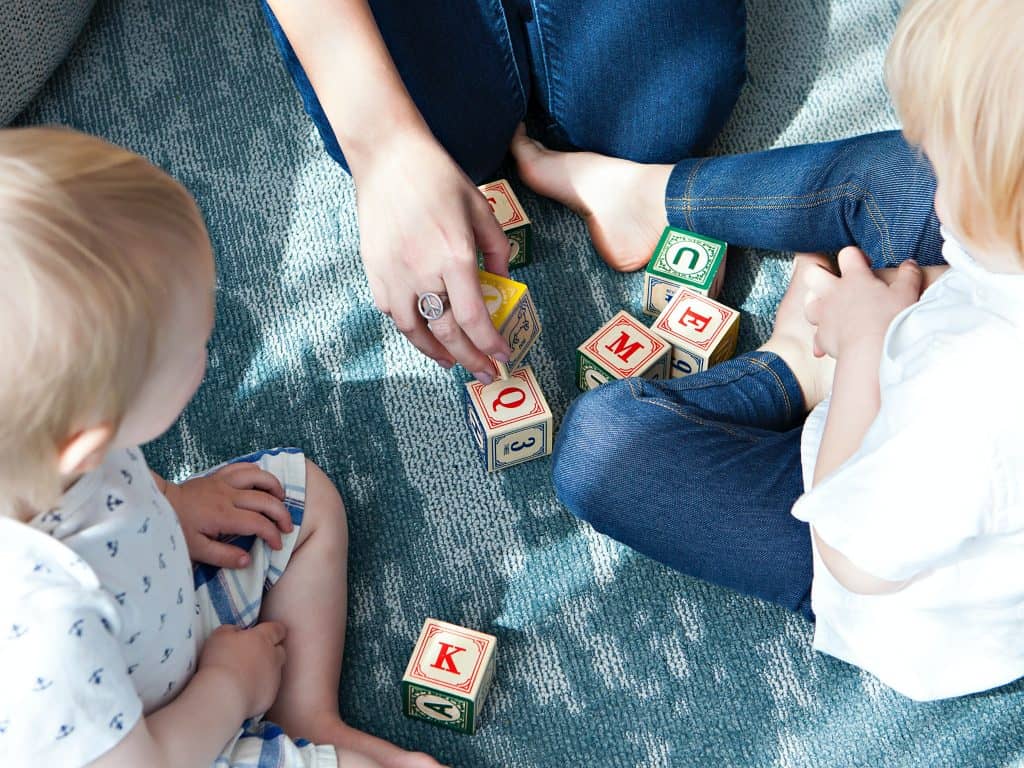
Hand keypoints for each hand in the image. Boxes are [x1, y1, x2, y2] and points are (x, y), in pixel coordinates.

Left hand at [163, 463, 292, 567]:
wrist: (158, 504)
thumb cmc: (176, 529)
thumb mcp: (196, 550)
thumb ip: (223, 556)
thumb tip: (248, 560)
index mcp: (223, 516)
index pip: (258, 523)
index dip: (273, 535)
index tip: (277, 545)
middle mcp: (228, 495)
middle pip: (265, 500)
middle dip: (282, 514)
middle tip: (287, 527)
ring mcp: (224, 482)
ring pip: (258, 476)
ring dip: (275, 487)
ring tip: (281, 500)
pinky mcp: (218, 475)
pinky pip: (243, 467)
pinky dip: (258, 472)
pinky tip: (263, 482)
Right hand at [198, 622, 286, 717]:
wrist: (224, 694)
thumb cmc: (220, 661)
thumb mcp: (220, 635)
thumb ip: (231, 630)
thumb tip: (236, 631)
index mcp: (263, 638)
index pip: (277, 629)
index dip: (274, 631)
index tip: (269, 632)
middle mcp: (273, 657)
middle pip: (280, 651)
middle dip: (272, 651)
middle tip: (257, 655)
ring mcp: (274, 677)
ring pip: (275, 671)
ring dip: (266, 671)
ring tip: (248, 676)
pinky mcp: (270, 696)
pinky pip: (268, 690)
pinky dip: (260, 689)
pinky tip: (245, 691)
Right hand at [352, 132, 512, 382]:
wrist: (388, 157)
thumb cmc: (439, 178)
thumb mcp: (481, 209)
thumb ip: (497, 251)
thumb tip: (502, 284)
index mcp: (454, 256)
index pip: (474, 318)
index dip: (490, 344)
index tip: (502, 357)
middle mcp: (423, 272)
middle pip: (448, 333)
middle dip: (471, 359)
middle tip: (485, 373)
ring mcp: (394, 274)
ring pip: (415, 331)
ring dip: (437, 353)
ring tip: (453, 361)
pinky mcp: (374, 271)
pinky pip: (393, 313)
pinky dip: (411, 329)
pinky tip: (425, 333)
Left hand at [804, 247, 923, 359]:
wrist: (872, 351)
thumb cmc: (891, 320)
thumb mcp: (906, 293)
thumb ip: (908, 275)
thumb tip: (909, 264)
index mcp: (854, 278)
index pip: (847, 254)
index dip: (855, 256)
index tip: (866, 266)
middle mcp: (834, 293)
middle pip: (812, 273)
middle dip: (820, 273)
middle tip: (835, 281)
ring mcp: (824, 314)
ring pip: (808, 303)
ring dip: (817, 305)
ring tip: (830, 310)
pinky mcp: (822, 336)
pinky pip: (816, 335)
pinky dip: (822, 338)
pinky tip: (830, 342)